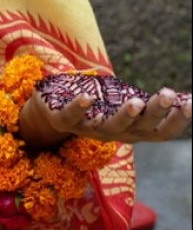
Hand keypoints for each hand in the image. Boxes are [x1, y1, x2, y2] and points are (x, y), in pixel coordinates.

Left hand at [20, 73, 191, 146]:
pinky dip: (79, 109)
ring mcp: (88, 129)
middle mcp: (114, 134)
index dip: (177, 122)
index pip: (160, 132)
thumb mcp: (126, 103)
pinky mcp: (62, 120)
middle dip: (155, 112)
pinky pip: (71, 118)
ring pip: (110, 128)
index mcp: (132, 130)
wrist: (51, 111)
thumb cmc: (98, 106)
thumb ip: (151, 103)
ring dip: (124, 116)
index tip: (191, 104)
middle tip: (167, 95)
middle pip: (139, 128)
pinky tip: (86, 97)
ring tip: (136, 101)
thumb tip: (186, 98)